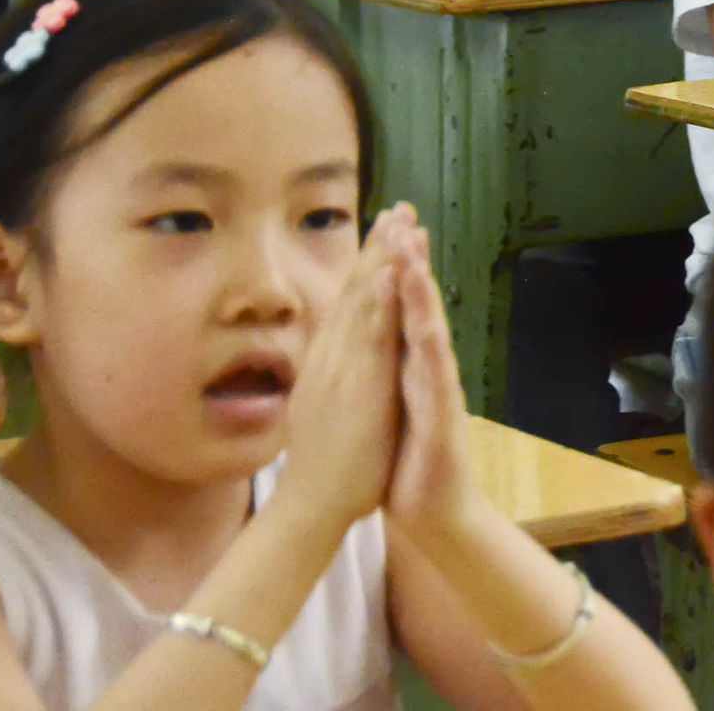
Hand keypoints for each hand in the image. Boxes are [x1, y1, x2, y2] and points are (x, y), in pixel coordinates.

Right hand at [278, 213, 403, 528]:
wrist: (312, 504)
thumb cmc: (322, 466)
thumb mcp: (320, 409)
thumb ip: (329, 379)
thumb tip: (332, 362)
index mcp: (328, 362)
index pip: (351, 304)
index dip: (369, 266)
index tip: (385, 233)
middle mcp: (332, 356)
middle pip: (356, 290)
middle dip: (378, 247)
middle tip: (398, 208)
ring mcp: (342, 366)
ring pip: (363, 300)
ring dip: (384, 258)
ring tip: (400, 222)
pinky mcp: (355, 383)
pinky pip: (371, 331)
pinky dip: (382, 297)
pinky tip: (395, 270)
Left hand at [381, 205, 478, 540]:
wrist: (436, 512)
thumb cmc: (407, 462)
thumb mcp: (386, 408)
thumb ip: (384, 373)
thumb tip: (371, 343)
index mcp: (404, 365)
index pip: (397, 307)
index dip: (392, 267)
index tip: (386, 225)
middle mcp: (425, 368)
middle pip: (415, 305)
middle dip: (408, 258)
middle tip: (404, 213)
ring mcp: (438, 387)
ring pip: (427, 326)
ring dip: (420, 285)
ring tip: (411, 246)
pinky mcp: (443, 412)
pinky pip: (434, 370)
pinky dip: (428, 338)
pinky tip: (424, 315)